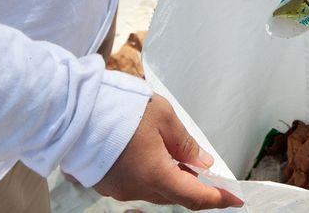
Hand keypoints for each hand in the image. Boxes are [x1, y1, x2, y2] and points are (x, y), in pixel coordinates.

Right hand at [94, 95, 243, 209]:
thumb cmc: (120, 108)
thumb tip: (203, 164)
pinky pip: (135, 185)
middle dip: (193, 186)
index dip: (218, 199)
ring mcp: (117, 188)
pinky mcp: (103, 183)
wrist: (73, 108)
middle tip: (206, 170)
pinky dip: (150, 176)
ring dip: (170, 179)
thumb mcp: (164, 118)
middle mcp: (136, 188)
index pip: (195, 197)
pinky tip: (152, 157)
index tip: (235, 199)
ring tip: (177, 157)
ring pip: (154, 191)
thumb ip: (186, 145)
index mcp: (155, 174)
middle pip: (174, 195)